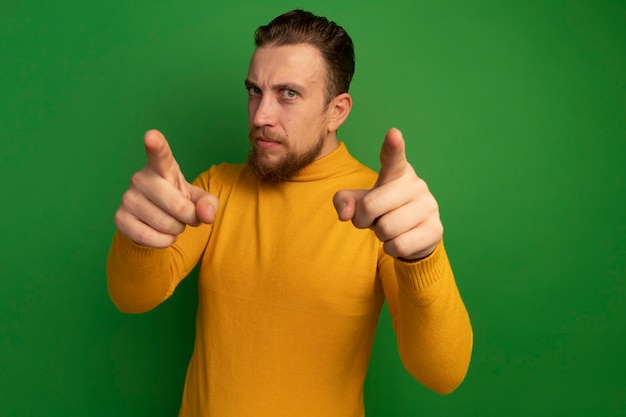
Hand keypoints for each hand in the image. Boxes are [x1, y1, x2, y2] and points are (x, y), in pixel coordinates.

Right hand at [114, 130, 218, 247]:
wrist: (153, 220)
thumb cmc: (177, 201)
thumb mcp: (198, 199)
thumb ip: (209, 204)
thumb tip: (206, 215)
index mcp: (162, 167)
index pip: (159, 154)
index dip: (156, 145)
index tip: (152, 136)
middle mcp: (141, 178)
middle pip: (176, 205)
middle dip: (190, 217)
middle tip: (188, 216)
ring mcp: (128, 198)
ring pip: (165, 224)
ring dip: (177, 230)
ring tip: (172, 222)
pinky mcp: (120, 218)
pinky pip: (150, 237)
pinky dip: (164, 241)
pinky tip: (162, 234)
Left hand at [333, 128, 441, 259]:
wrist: (413, 237)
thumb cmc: (384, 211)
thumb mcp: (361, 202)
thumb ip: (345, 201)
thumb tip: (345, 213)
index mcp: (398, 172)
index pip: (394, 157)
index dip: (393, 146)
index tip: (393, 134)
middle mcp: (416, 185)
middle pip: (372, 206)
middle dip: (363, 219)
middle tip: (372, 220)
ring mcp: (429, 206)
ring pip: (386, 228)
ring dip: (380, 235)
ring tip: (388, 229)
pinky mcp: (436, 229)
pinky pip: (399, 245)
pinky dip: (391, 248)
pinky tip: (399, 240)